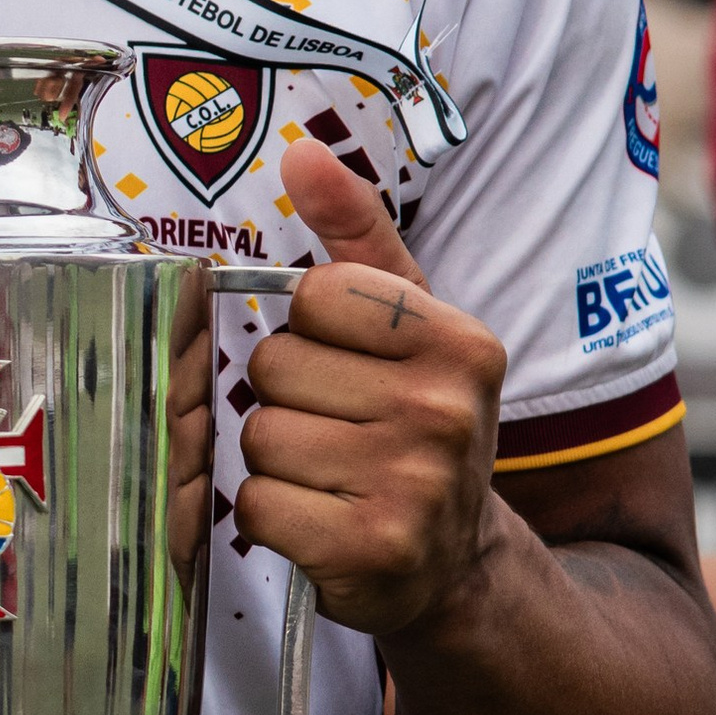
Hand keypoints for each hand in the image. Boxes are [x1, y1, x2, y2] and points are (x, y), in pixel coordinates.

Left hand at [236, 144, 503, 638]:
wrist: (455, 561)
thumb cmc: (414, 424)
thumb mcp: (406, 324)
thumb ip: (356, 236)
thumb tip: (303, 153)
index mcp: (458, 342)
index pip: (315, 296)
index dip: (311, 331)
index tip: (347, 364)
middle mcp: (446, 411)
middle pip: (275, 368)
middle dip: (286, 398)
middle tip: (334, 428)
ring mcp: (414, 484)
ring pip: (260, 437)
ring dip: (274, 460)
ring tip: (327, 474)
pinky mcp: (373, 549)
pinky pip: (258, 505)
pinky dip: (270, 516)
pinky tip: (318, 519)